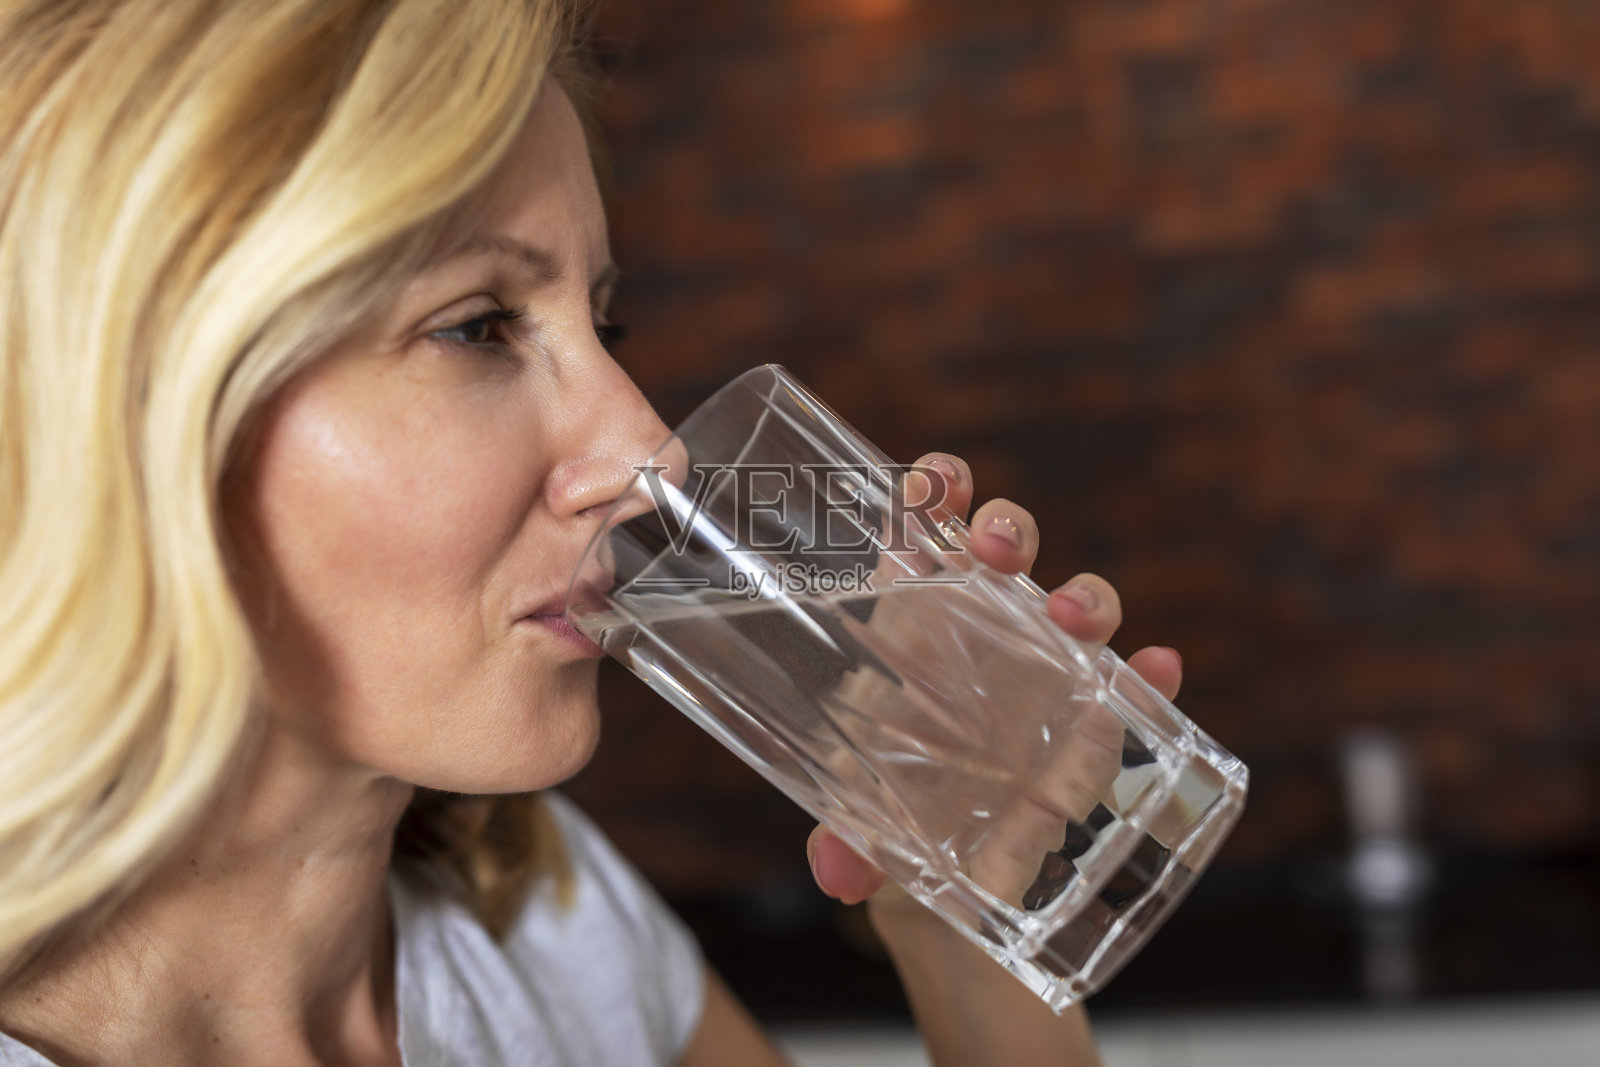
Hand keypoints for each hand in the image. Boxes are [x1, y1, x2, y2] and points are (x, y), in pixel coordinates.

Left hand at [804, 451, 1184, 918]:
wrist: (953, 856)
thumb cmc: (893, 800)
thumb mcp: (862, 817)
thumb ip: (842, 839)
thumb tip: (834, 873)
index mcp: (915, 617)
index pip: (925, 527)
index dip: (934, 486)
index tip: (932, 481)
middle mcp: (985, 626)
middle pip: (1005, 545)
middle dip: (1005, 527)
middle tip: (993, 551)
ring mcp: (1047, 665)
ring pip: (1077, 601)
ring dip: (1083, 594)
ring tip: (1071, 618)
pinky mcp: (1095, 714)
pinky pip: (1137, 682)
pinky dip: (1153, 673)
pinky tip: (1162, 671)